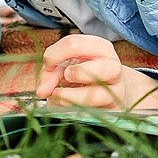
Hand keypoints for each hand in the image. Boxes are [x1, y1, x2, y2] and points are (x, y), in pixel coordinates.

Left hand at [33, 34, 157, 110]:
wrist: (115, 93)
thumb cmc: (86, 76)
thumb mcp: (68, 66)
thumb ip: (50, 73)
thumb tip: (42, 91)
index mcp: (100, 47)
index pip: (73, 43)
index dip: (53, 56)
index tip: (47, 67)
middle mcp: (111, 65)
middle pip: (87, 65)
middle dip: (70, 74)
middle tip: (64, 78)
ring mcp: (115, 90)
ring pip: (93, 96)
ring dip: (69, 97)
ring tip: (59, 95)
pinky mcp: (112, 109)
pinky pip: (90, 113)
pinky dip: (72, 110)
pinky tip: (66, 106)